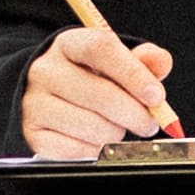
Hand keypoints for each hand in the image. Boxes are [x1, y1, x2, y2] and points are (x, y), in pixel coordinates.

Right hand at [22, 26, 177, 151]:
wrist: (41, 94)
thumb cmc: (86, 77)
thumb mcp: (111, 61)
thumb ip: (141, 60)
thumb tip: (161, 62)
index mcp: (69, 44)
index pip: (101, 49)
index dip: (133, 74)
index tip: (156, 97)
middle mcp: (46, 70)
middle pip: (100, 94)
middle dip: (134, 114)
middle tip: (149, 124)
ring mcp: (35, 102)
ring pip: (91, 126)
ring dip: (115, 134)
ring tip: (116, 127)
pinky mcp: (33, 133)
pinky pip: (76, 150)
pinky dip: (96, 150)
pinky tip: (97, 140)